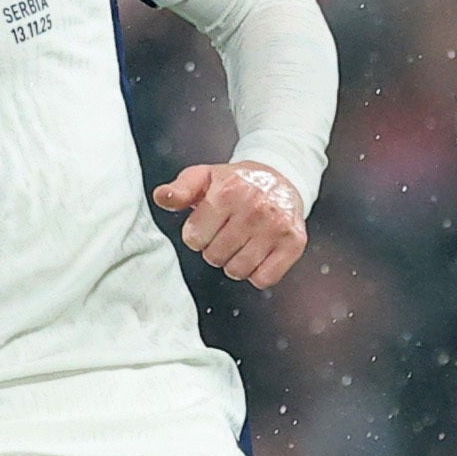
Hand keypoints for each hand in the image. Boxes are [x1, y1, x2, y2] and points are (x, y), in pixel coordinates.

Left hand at [153, 160, 307, 287]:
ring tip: (242, 243)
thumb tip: (162, 197)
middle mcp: (255, 208)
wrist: (280, 177)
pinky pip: (264, 278)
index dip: (197, 235)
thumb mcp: (204, 177)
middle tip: (227, 233)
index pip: (194, 239)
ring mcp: (276, 227)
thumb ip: (180, 190)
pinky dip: (258, 273)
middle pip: (215, 257)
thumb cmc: (238, 182)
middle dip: (215, 249)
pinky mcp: (294, 242)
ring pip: (238, 270)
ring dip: (235, 263)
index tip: (208, 225)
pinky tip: (258, 253)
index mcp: (228, 192)